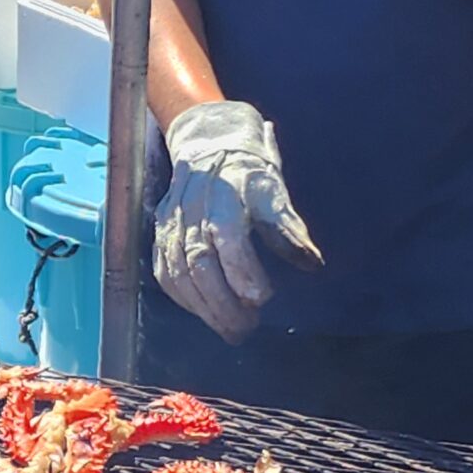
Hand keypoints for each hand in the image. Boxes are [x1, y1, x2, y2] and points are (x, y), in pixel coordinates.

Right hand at [150, 100, 322, 343]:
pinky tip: (205, 314)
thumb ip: (289, 229)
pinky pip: (165, 274)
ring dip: (204, 309)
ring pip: (178, 274)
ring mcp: (171, 223)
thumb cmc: (250, 173)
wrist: (208, 142)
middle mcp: (192, 210)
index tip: (261, 299)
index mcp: (224, 196)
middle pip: (199, 264)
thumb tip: (312, 264)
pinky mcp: (160, 234)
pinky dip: (185, 300)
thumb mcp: (275, 192)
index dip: (242, 271)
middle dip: (223, 303)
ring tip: (231, 330)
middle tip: (248, 328)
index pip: (227, 238)